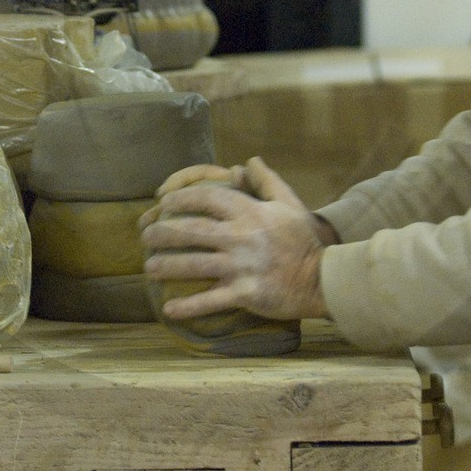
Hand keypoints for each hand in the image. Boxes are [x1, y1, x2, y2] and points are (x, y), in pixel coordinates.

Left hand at [140, 157, 331, 321]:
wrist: (324, 279)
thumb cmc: (304, 240)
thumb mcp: (289, 204)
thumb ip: (267, 181)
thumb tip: (248, 160)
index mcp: (250, 213)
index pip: (208, 199)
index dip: (181, 199)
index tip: (163, 204)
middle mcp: (241, 237)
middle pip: (192, 231)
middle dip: (164, 232)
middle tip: (146, 236)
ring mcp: (242, 266)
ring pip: (195, 265)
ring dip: (167, 266)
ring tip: (148, 267)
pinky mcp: (245, 293)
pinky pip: (210, 301)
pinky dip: (188, 306)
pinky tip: (169, 310)